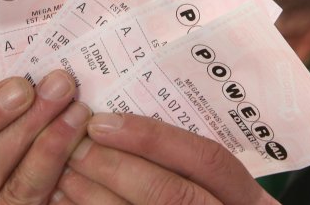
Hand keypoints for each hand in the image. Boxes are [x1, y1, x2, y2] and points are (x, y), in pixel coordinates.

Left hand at [58, 113, 279, 204]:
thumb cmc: (201, 197)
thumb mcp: (211, 184)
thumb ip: (183, 158)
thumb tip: (120, 113)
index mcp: (246, 198)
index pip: (206, 158)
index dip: (153, 138)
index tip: (102, 122)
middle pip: (170, 192)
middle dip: (116, 167)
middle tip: (74, 145)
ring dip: (94, 196)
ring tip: (63, 172)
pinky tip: (64, 201)